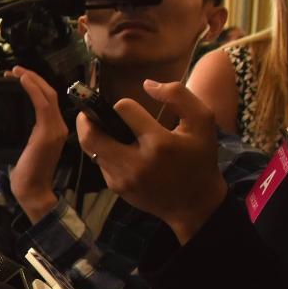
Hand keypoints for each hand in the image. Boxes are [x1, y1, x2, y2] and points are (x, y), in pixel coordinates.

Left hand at [7, 66, 66, 223]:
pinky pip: (42, 104)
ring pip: (47, 94)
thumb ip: (25, 132)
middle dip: (32, 77)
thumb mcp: (26, 147)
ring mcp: (55, 128)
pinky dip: (32, 89)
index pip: (49, 99)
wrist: (34, 192)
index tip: (18, 77)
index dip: (35, 85)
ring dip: (31, 79)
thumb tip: (11, 120)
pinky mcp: (48, 133)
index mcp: (54, 129)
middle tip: (14, 69)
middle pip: (50, 92)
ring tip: (15, 71)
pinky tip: (22, 81)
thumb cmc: (27, 174)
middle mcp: (59, 126)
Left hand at [76, 80, 226, 244]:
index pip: (123, 110)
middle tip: (87, 110)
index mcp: (158, 143)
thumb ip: (178, 95)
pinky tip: (116, 148)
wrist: (195, 204)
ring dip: (94, 135)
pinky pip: (101, 164)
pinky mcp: (117, 188)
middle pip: (91, 136)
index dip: (123, 104)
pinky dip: (104, 152)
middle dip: (86, 118)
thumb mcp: (202, 121)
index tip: (128, 107)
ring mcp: (123, 178)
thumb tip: (147, 84)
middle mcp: (136, 162)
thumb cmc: (200, 159)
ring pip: (92, 150)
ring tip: (102, 126)